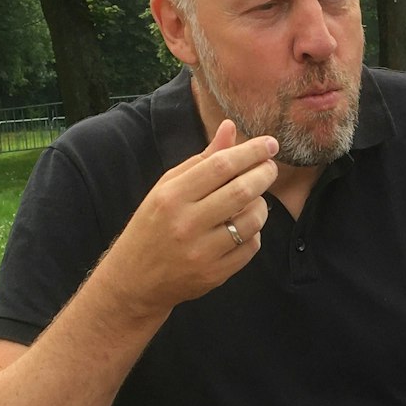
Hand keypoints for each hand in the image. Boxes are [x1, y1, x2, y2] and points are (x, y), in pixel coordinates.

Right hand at [100, 120, 277, 315]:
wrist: (135, 278)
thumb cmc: (153, 225)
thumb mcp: (167, 187)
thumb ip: (201, 159)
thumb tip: (229, 127)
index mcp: (171, 196)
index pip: (220, 165)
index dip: (251, 152)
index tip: (269, 144)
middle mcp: (186, 223)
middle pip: (241, 191)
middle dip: (264, 174)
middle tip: (270, 167)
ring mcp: (201, 251)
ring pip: (252, 220)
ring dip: (262, 205)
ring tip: (255, 198)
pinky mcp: (214, 274)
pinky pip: (251, 247)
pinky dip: (255, 232)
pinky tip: (244, 226)